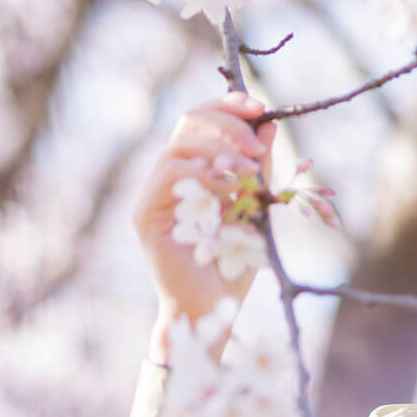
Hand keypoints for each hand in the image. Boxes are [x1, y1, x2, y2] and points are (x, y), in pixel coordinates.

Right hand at [132, 90, 277, 336]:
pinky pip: (170, 175)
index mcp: (194, 169)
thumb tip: (269, 126)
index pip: (202, 120)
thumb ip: (258, 169)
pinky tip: (229, 188)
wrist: (212, 310)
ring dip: (219, 148)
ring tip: (249, 168)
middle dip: (228, 123)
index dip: (228, 106)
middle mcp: (169, 175)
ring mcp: (154, 194)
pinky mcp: (147, 214)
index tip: (259, 107)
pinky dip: (203, 174)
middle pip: (189, 122)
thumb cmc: (232, 263)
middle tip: (258, 145)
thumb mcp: (255, 208)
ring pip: (179, 144)